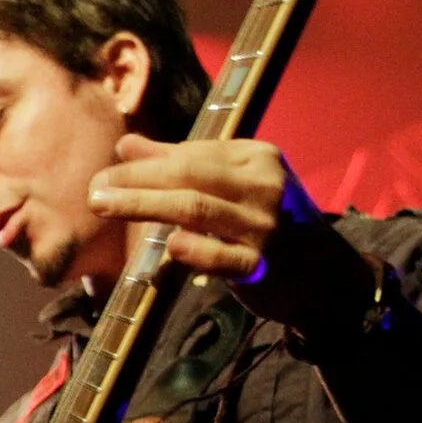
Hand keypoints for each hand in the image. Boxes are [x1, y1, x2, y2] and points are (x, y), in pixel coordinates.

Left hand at [89, 134, 373, 334]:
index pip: (193, 154)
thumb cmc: (269, 224)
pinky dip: (194, 250)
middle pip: (189, 176)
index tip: (107, 171)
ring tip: (105, 205)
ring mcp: (264, 226)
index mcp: (258, 158)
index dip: (147, 162)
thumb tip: (127, 145)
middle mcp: (263, 186)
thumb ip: (181, 164)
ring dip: (145, 205)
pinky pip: (220, 256)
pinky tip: (167, 246)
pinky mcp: (261, 265)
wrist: (325, 277)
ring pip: (196, 209)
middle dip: (137, 180)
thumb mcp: (235, 186)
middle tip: (95, 189)